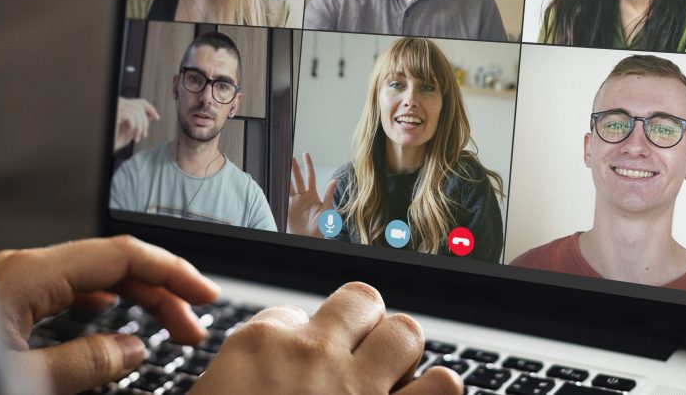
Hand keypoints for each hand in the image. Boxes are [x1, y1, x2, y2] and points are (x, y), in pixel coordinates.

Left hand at [0, 235, 218, 394]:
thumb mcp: (19, 381)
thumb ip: (82, 364)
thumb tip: (132, 350)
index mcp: (31, 275)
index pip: (124, 256)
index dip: (173, 272)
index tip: (206, 296)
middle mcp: (25, 269)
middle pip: (114, 264)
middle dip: (162, 292)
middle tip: (192, 329)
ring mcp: (14, 282)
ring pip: (92, 276)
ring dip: (136, 297)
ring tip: (165, 324)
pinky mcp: (5, 300)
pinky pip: (68, 288)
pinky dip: (102, 298)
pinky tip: (109, 308)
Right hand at [114, 97, 159, 151]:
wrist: (108, 144)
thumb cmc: (117, 138)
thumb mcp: (134, 128)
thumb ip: (141, 119)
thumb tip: (153, 115)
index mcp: (124, 105)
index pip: (141, 102)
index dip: (151, 109)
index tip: (157, 117)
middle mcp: (119, 103)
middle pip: (140, 107)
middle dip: (145, 123)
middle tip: (144, 135)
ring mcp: (116, 106)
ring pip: (137, 112)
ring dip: (139, 127)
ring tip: (137, 137)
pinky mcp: (115, 112)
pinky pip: (130, 116)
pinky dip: (133, 126)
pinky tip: (128, 132)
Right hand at [190, 282, 461, 394]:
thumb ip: (243, 382)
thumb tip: (269, 376)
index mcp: (259, 347)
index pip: (292, 314)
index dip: (298, 341)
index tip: (296, 369)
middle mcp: (313, 355)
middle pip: (359, 301)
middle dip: (362, 325)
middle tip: (353, 359)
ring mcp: (359, 388)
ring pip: (405, 331)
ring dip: (402, 354)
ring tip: (390, 378)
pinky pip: (442, 386)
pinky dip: (436, 391)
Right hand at [287, 152, 336, 236]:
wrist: (309, 238)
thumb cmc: (320, 227)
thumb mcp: (327, 211)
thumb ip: (329, 195)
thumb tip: (335, 180)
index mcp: (313, 195)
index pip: (310, 176)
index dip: (308, 165)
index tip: (305, 154)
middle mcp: (303, 197)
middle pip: (297, 179)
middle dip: (294, 168)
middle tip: (290, 157)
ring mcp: (295, 202)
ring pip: (289, 185)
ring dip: (286, 176)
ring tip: (282, 165)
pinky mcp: (288, 208)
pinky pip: (283, 196)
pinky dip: (280, 188)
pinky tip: (278, 180)